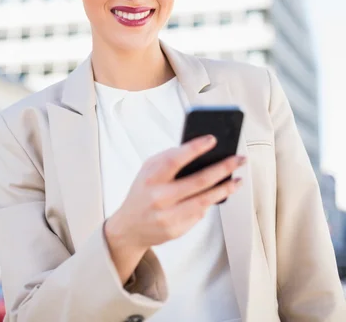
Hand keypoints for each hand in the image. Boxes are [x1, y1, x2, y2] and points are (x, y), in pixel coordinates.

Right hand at [105, 135, 244, 252]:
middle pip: (198, 181)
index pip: (174, 160)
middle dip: (223, 168)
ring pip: (204, 200)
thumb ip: (168, 159)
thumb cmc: (144, 191)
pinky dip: (210, 202)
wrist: (129, 227)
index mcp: (150, 178)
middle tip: (239, 159)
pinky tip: (220, 193)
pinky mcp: (176, 230)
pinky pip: (199, 213)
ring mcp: (167, 216)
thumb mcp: (148, 170)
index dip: (194, 148)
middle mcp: (159, 197)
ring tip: (238, 179)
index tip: (213, 139)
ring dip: (225, 188)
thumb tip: (200, 151)